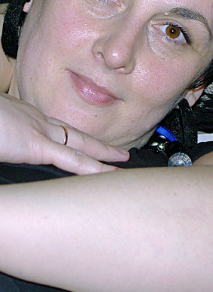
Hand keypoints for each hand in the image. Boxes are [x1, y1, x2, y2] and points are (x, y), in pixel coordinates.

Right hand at [0, 93, 128, 173]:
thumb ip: (9, 142)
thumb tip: (11, 158)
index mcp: (23, 117)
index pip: (55, 128)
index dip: (74, 137)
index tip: (86, 145)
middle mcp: (35, 120)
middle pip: (74, 134)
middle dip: (97, 144)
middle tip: (119, 152)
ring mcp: (37, 131)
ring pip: (80, 144)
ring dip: (103, 153)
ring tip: (123, 162)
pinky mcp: (34, 145)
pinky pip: (71, 159)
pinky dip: (92, 167)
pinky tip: (109, 173)